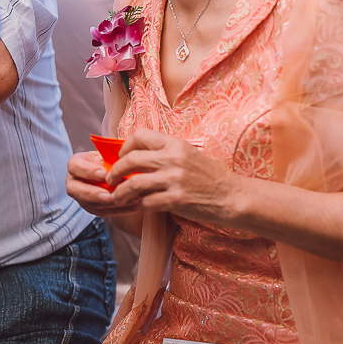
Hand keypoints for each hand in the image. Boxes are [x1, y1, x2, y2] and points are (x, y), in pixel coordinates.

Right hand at [66, 151, 140, 217]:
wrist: (116, 173)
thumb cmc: (111, 160)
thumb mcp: (110, 155)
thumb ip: (111, 158)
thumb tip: (122, 160)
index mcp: (76, 164)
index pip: (75, 166)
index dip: (88, 171)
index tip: (104, 174)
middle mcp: (74, 181)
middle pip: (75, 189)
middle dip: (93, 194)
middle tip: (109, 196)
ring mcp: (81, 196)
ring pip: (90, 203)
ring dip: (110, 204)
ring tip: (129, 200)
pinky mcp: (92, 207)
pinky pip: (103, 212)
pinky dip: (120, 211)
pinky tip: (134, 207)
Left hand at [105, 129, 243, 220]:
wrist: (232, 196)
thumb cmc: (209, 176)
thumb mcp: (188, 154)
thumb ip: (165, 152)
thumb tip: (137, 154)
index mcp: (175, 144)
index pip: (140, 136)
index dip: (125, 147)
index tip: (120, 157)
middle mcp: (173, 158)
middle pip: (131, 159)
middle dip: (115, 170)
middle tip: (110, 179)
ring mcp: (174, 179)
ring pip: (135, 183)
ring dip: (121, 192)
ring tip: (116, 197)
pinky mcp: (177, 199)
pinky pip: (147, 202)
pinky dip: (139, 206)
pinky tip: (138, 207)